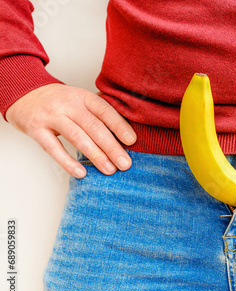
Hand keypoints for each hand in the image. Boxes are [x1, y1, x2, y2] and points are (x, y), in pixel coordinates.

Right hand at [5, 83, 136, 177]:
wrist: (24, 94)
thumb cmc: (61, 102)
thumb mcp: (81, 101)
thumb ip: (99, 114)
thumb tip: (126, 137)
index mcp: (83, 97)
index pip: (105, 110)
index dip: (119, 126)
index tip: (132, 141)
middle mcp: (68, 104)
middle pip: (94, 127)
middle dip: (112, 147)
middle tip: (125, 164)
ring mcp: (51, 116)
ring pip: (77, 137)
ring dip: (96, 155)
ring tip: (110, 170)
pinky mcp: (36, 129)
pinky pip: (53, 148)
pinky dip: (68, 162)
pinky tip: (81, 173)